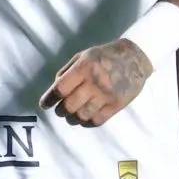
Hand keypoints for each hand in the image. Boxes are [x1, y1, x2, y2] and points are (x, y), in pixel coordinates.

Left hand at [39, 39, 153, 126]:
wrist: (134, 58)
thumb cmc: (104, 55)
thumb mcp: (83, 56)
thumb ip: (67, 71)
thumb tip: (55, 89)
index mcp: (84, 67)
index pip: (61, 88)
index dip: (49, 98)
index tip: (43, 105)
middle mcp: (94, 82)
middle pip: (69, 105)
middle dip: (60, 111)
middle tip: (59, 110)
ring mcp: (106, 95)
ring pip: (82, 116)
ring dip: (72, 119)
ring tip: (71, 117)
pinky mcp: (116, 105)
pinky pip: (97, 121)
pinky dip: (87, 123)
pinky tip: (84, 119)